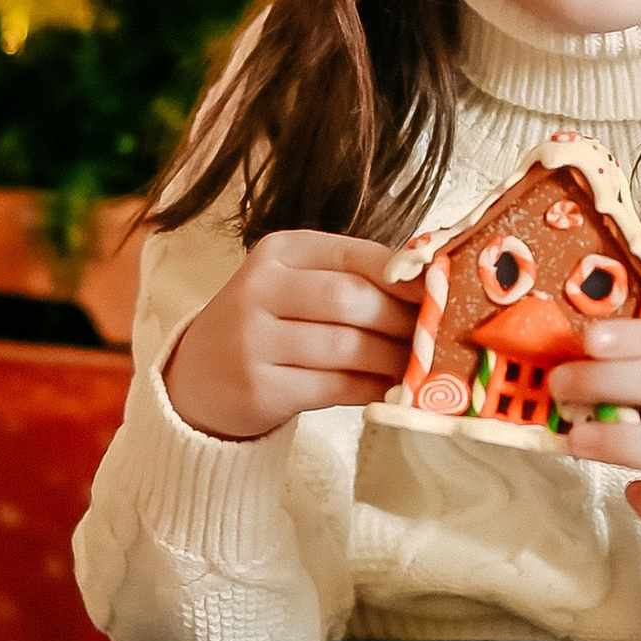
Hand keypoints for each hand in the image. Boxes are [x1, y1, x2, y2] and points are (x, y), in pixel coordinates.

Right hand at [166, 232, 415, 440]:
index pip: (357, 256)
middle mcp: (260, 289)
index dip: (406, 276)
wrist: (198, 379)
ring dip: (393, 360)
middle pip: (351, 300)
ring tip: (417, 366)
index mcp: (279, 251)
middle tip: (433, 337)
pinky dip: (370, 389)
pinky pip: (334, 387)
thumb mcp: (296, 285)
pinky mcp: (259, 388)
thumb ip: (353, 278)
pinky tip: (388, 389)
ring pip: (347, 348)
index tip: (441, 291)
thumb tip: (430, 287)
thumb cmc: (267, 325)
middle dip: (402, 321)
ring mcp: (254, 340)